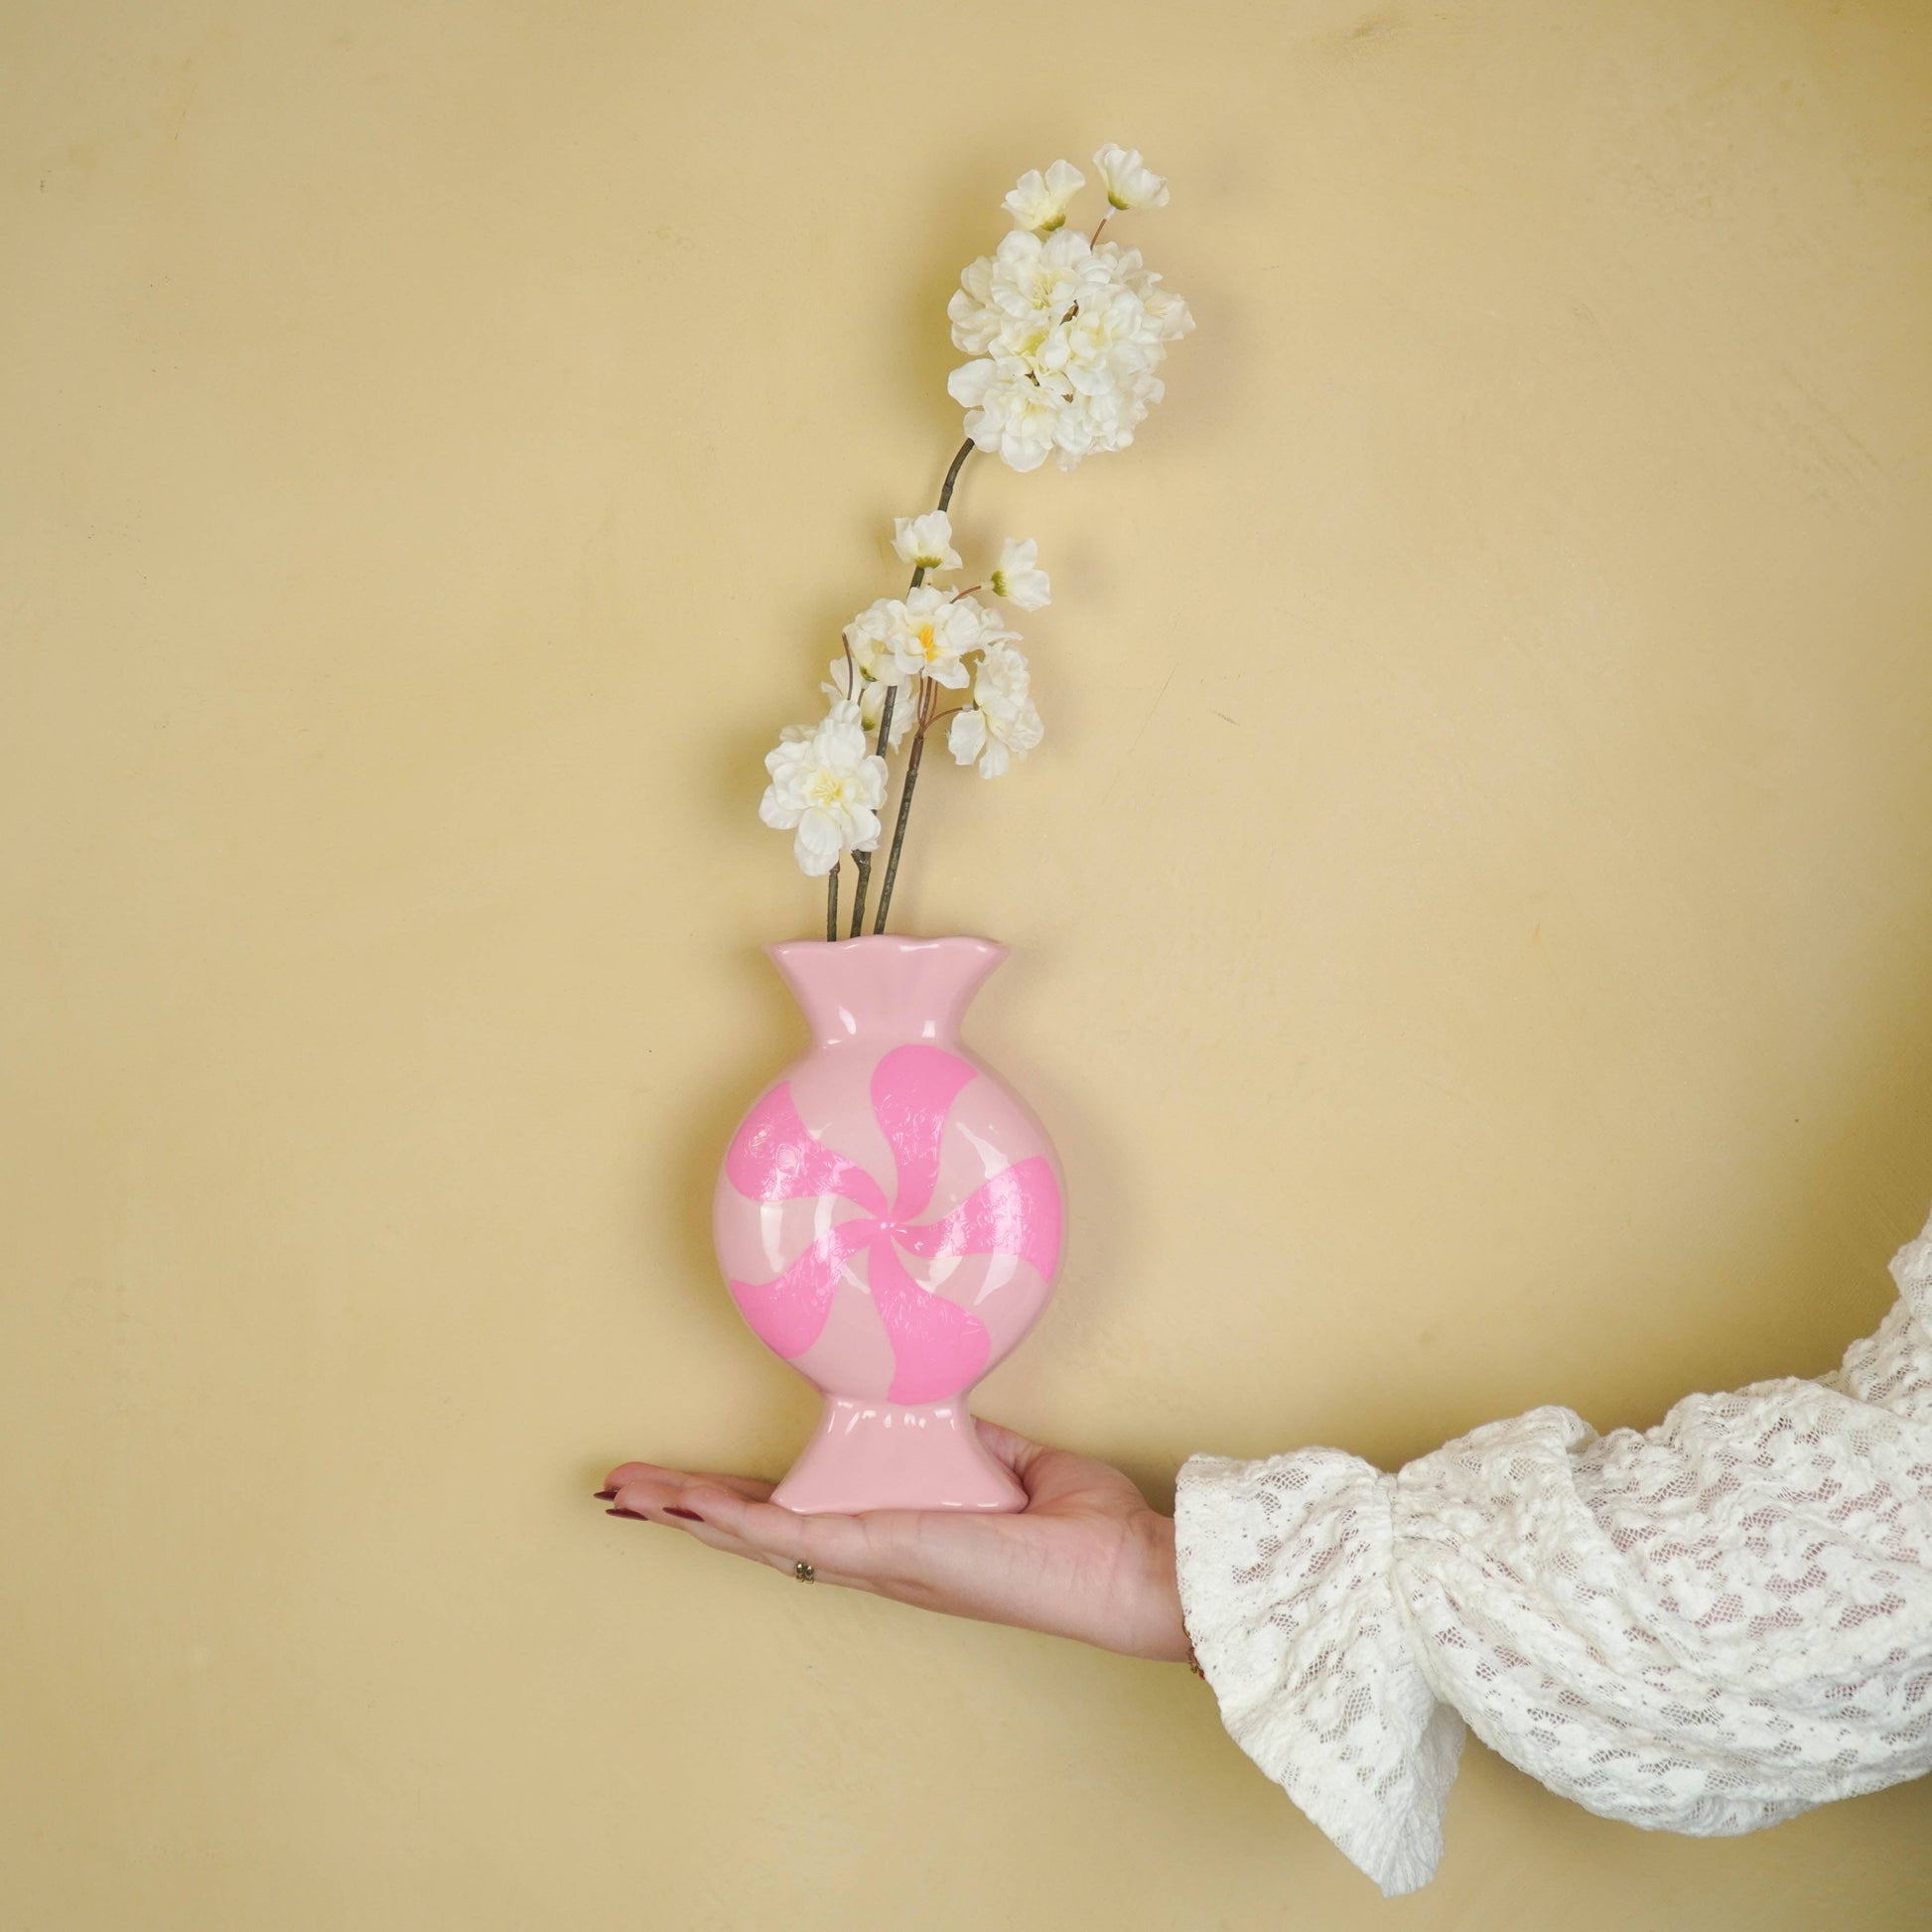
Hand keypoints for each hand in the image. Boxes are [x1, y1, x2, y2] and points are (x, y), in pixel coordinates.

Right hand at [601, 1421, 1190, 1662]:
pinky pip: (800, 1536)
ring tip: (632, 1496)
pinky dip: (742, 1522)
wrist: (1124, 1567)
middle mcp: (879, 1554)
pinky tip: (693, 1509)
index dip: (739, 1503)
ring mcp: (880, 1558)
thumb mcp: (1017, 1464)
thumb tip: (939, 1405)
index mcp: (903, 1533)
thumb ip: (973, 1442)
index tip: (686, 1486)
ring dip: (693, 1515)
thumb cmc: (1085, 1531)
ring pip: (763, 1538)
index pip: (802, 1516)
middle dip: (689, 1513)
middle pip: (762, 1533)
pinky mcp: (893, 1550)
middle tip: (625, 1492)